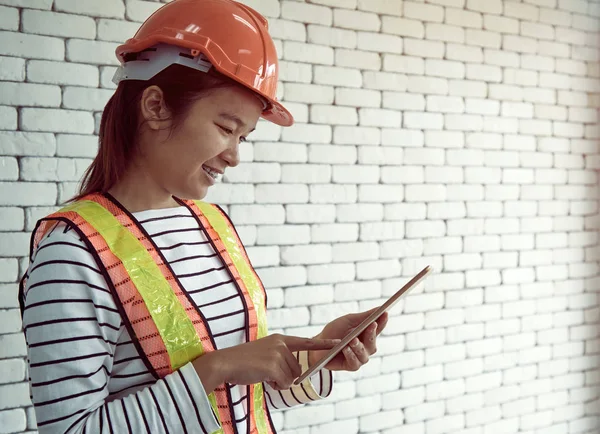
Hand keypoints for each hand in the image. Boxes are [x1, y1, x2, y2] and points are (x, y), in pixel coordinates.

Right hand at [192, 334, 339, 391]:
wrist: (225, 363)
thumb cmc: (243, 362)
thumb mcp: (265, 354)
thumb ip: (281, 358)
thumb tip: (294, 375)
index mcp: (280, 339)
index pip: (306, 341)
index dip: (323, 344)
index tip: (339, 343)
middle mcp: (281, 344)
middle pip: (298, 368)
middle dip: (286, 376)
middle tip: (268, 373)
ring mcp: (278, 353)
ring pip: (292, 377)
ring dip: (279, 382)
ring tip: (263, 374)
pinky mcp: (273, 364)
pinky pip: (285, 383)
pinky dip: (275, 385)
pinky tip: (263, 378)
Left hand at [308, 307, 388, 371]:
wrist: (318, 344)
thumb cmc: (334, 331)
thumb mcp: (349, 320)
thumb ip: (364, 317)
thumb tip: (380, 308)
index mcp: (366, 334)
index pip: (378, 328)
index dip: (382, 321)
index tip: (385, 313)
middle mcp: (366, 347)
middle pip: (373, 341)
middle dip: (372, 333)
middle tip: (372, 325)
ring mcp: (359, 357)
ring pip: (364, 354)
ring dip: (359, 346)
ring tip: (353, 340)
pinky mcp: (351, 366)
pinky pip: (354, 362)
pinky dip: (350, 355)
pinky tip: (345, 348)